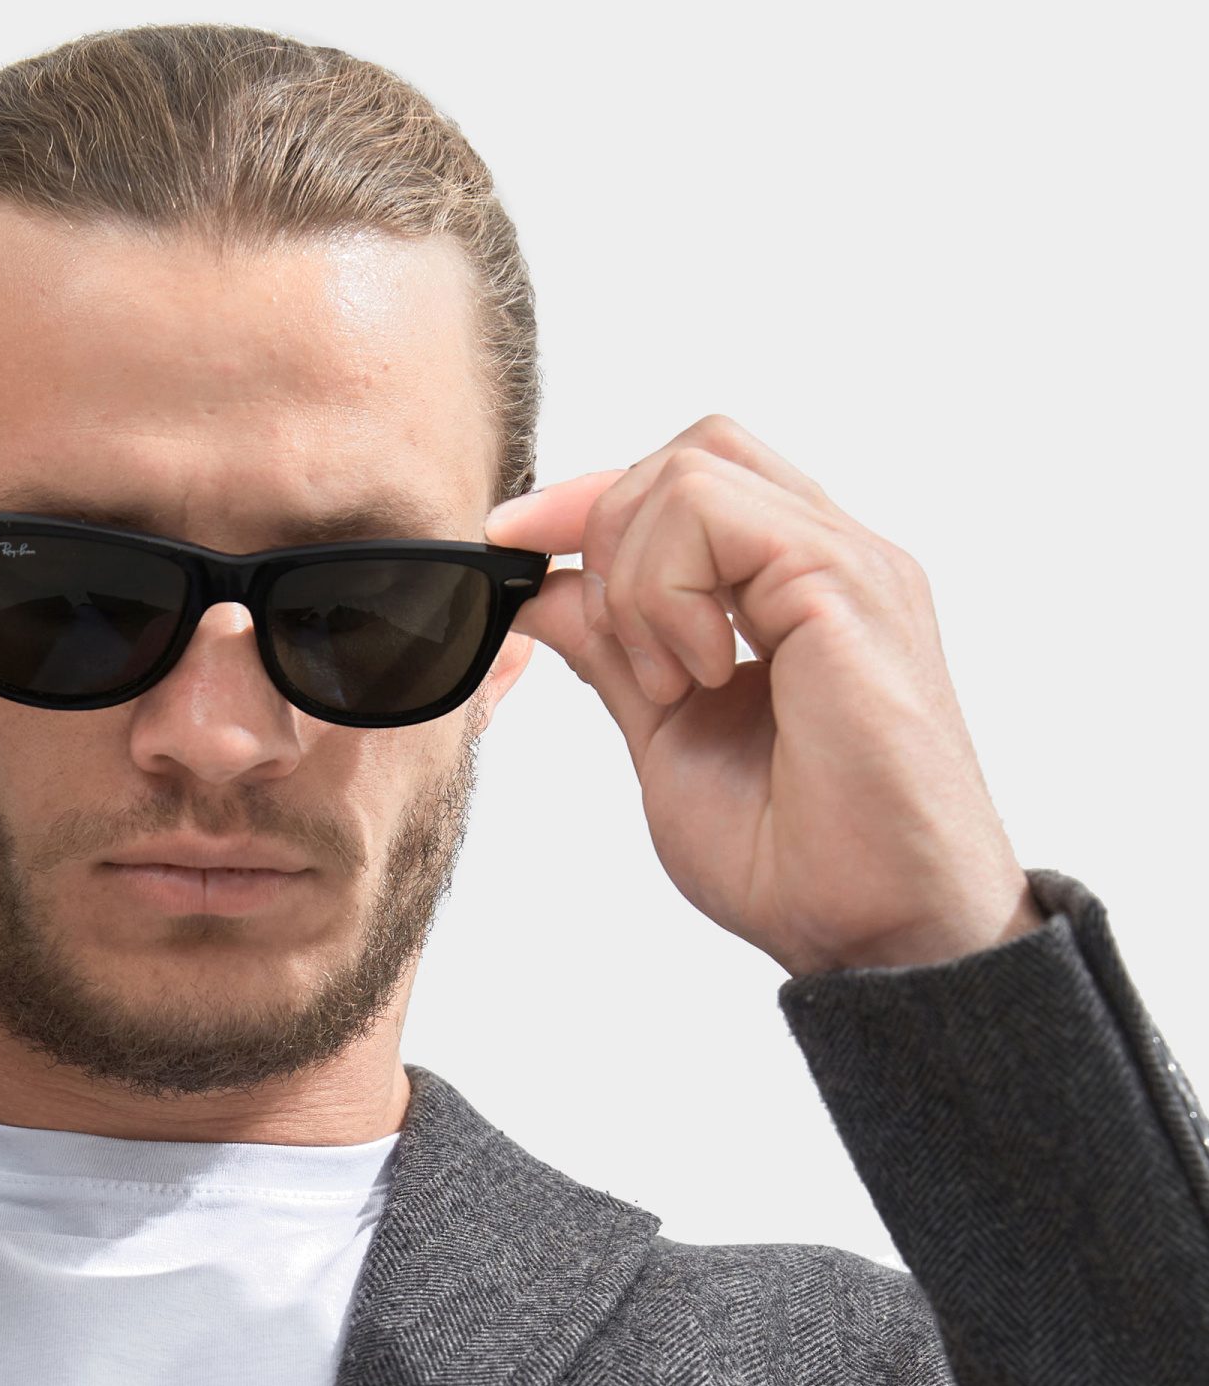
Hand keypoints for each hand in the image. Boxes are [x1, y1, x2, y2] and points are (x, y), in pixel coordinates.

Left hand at [490, 417, 1041, 977]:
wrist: (876, 935)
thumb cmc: (800, 862)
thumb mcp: (668, 739)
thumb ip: (614, 654)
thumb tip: (541, 592)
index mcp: (798, 591)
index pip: (688, 483)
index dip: (585, 503)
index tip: (509, 546)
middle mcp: (833, 561)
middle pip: (693, 450)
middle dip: (604, 524)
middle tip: (616, 648)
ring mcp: (849, 565)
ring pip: (694, 467)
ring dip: (639, 576)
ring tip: (672, 682)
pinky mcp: (848, 584)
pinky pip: (714, 510)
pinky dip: (669, 589)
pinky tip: (696, 675)